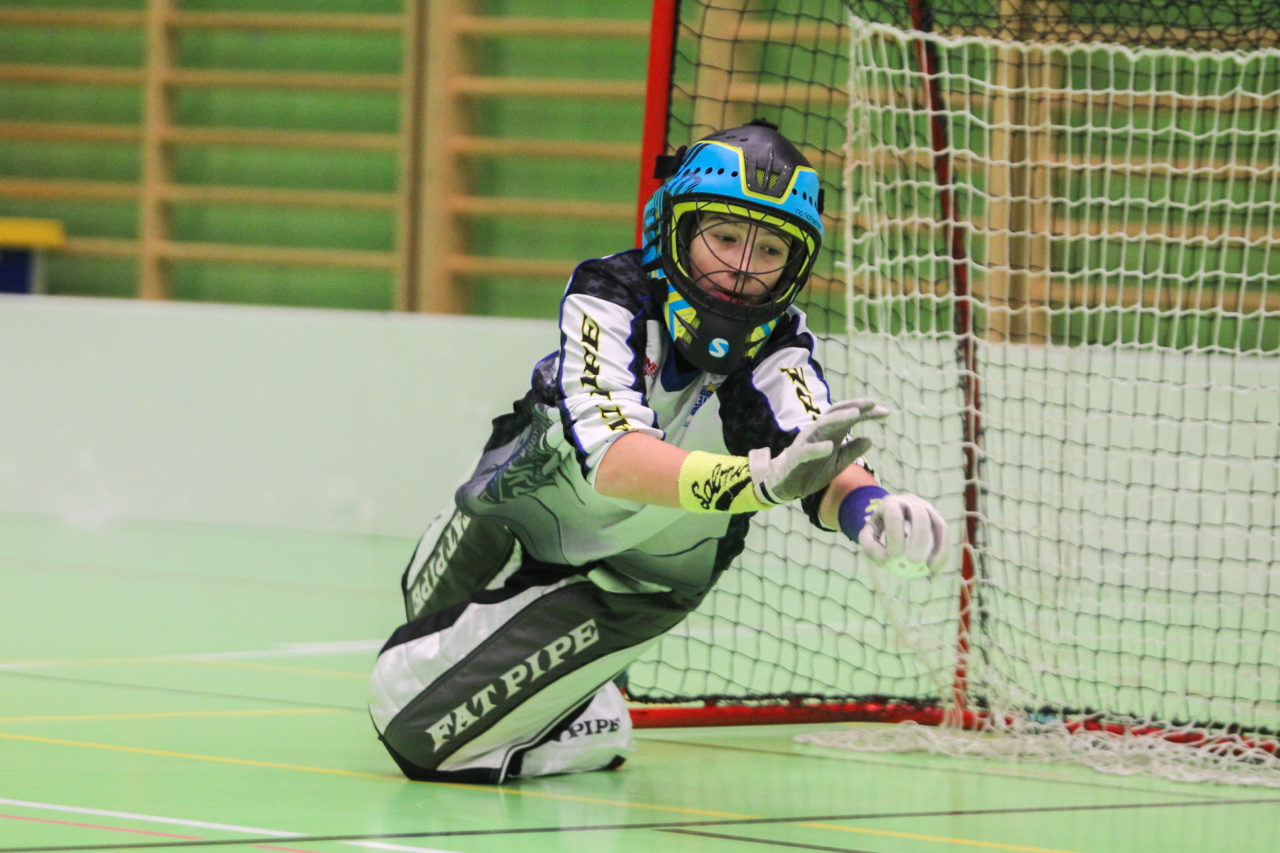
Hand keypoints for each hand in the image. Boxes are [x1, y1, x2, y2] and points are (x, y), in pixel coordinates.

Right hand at [747, 398, 888, 503]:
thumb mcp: (838, 462)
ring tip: (854, 415)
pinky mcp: (796, 457)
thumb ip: (852, 451)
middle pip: (836, 413)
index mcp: (830, 433)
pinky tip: (830, 447)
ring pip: (822, 425)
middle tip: (872, 404)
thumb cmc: (812, 469)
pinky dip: (818, 448)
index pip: (849, 416)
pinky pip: (807, 450)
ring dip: (838, 419)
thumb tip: (870, 439)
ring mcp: (807, 442)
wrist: (785, 484)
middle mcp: (819, 432)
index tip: (886, 412)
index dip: (867, 413)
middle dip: (853, 406)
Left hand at [858, 494, 948, 577]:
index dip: (895, 535)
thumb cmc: (878, 530)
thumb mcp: (867, 536)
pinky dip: (943, 552)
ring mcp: (928, 508)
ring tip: (930, 569)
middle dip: (919, 539)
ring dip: (938, 548)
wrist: (890, 520)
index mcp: (891, 502)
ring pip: (938, 525)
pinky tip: (935, 570)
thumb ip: (870, 547)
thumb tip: (885, 560)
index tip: (894, 556)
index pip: (894, 516)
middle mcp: (911, 501)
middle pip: (920, 517)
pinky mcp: (938, 518)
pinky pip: (945, 535)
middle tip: (914, 561)